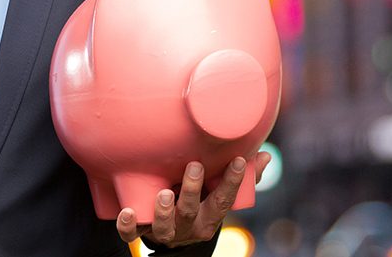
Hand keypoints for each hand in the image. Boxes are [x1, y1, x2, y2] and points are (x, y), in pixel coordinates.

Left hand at [117, 152, 270, 246]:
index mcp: (210, 216)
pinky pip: (132, 234)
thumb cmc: (200, 204)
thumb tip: (265, 156)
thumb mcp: (220, 194)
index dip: (232, 181)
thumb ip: (243, 179)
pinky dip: (128, 225)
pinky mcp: (142, 232)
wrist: (173, 234)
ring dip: (164, 212)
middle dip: (192, 190)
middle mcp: (189, 226)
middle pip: (192, 212)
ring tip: (164, 194)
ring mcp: (166, 231)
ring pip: (165, 227)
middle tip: (194, 166)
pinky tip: (127, 212)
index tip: (237, 160)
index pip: (224, 201)